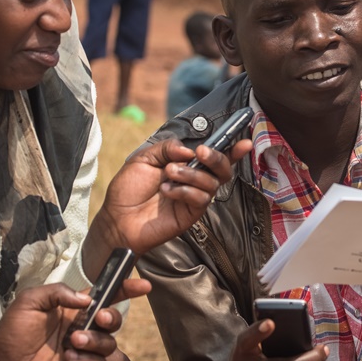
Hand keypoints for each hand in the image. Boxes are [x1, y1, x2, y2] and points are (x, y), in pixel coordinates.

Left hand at [0, 283, 121, 360]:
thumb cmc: (12, 332)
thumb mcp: (30, 300)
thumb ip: (59, 292)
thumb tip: (87, 300)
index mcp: (73, 309)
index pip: (105, 297)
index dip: (126, 289)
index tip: (143, 285)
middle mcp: (82, 328)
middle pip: (114, 320)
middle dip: (113, 317)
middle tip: (99, 318)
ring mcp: (82, 351)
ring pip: (109, 343)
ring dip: (96, 340)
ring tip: (73, 341)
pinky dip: (88, 360)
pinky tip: (69, 358)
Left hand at [83, 137, 251, 276]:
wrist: (117, 218)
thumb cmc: (128, 189)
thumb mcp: (144, 159)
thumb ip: (167, 148)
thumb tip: (189, 149)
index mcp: (185, 165)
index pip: (212, 157)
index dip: (232, 150)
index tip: (245, 142)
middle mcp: (193, 181)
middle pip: (222, 169)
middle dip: (216, 158)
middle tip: (200, 153)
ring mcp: (193, 198)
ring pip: (212, 183)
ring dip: (192, 174)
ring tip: (170, 173)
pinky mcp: (190, 214)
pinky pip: (201, 199)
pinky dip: (186, 191)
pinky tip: (168, 192)